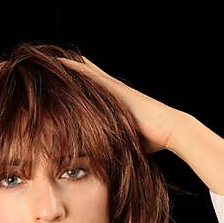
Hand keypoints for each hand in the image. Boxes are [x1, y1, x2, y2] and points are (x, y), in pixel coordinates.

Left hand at [57, 55, 183, 154]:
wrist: (170, 130)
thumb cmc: (155, 140)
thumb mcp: (129, 143)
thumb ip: (116, 146)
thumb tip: (106, 163)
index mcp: (118, 106)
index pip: (96, 94)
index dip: (83, 88)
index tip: (67, 84)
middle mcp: (116, 93)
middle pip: (91, 78)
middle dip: (75, 71)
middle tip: (55, 64)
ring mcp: (116, 89)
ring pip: (88, 74)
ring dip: (71, 66)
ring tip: (52, 58)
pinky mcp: (116, 89)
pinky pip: (90, 76)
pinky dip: (76, 68)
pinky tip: (61, 61)